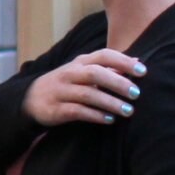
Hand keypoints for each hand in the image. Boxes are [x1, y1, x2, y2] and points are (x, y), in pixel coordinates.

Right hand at [23, 49, 140, 129]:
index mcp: (80, 63)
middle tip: (137, 94)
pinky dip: (95, 115)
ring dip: (110, 102)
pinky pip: (77, 111)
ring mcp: (61, 91)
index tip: (143, 71)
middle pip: (95, 73)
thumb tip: (137, 60)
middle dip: (118, 83)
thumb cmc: (67, 84)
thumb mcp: (84, 71)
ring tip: (128, 111)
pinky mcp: (56, 109)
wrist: (31, 99)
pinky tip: (109, 120)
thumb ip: (108, 67)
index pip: (103, 55)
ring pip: (87, 94)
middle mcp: (69, 74)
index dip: (123, 61)